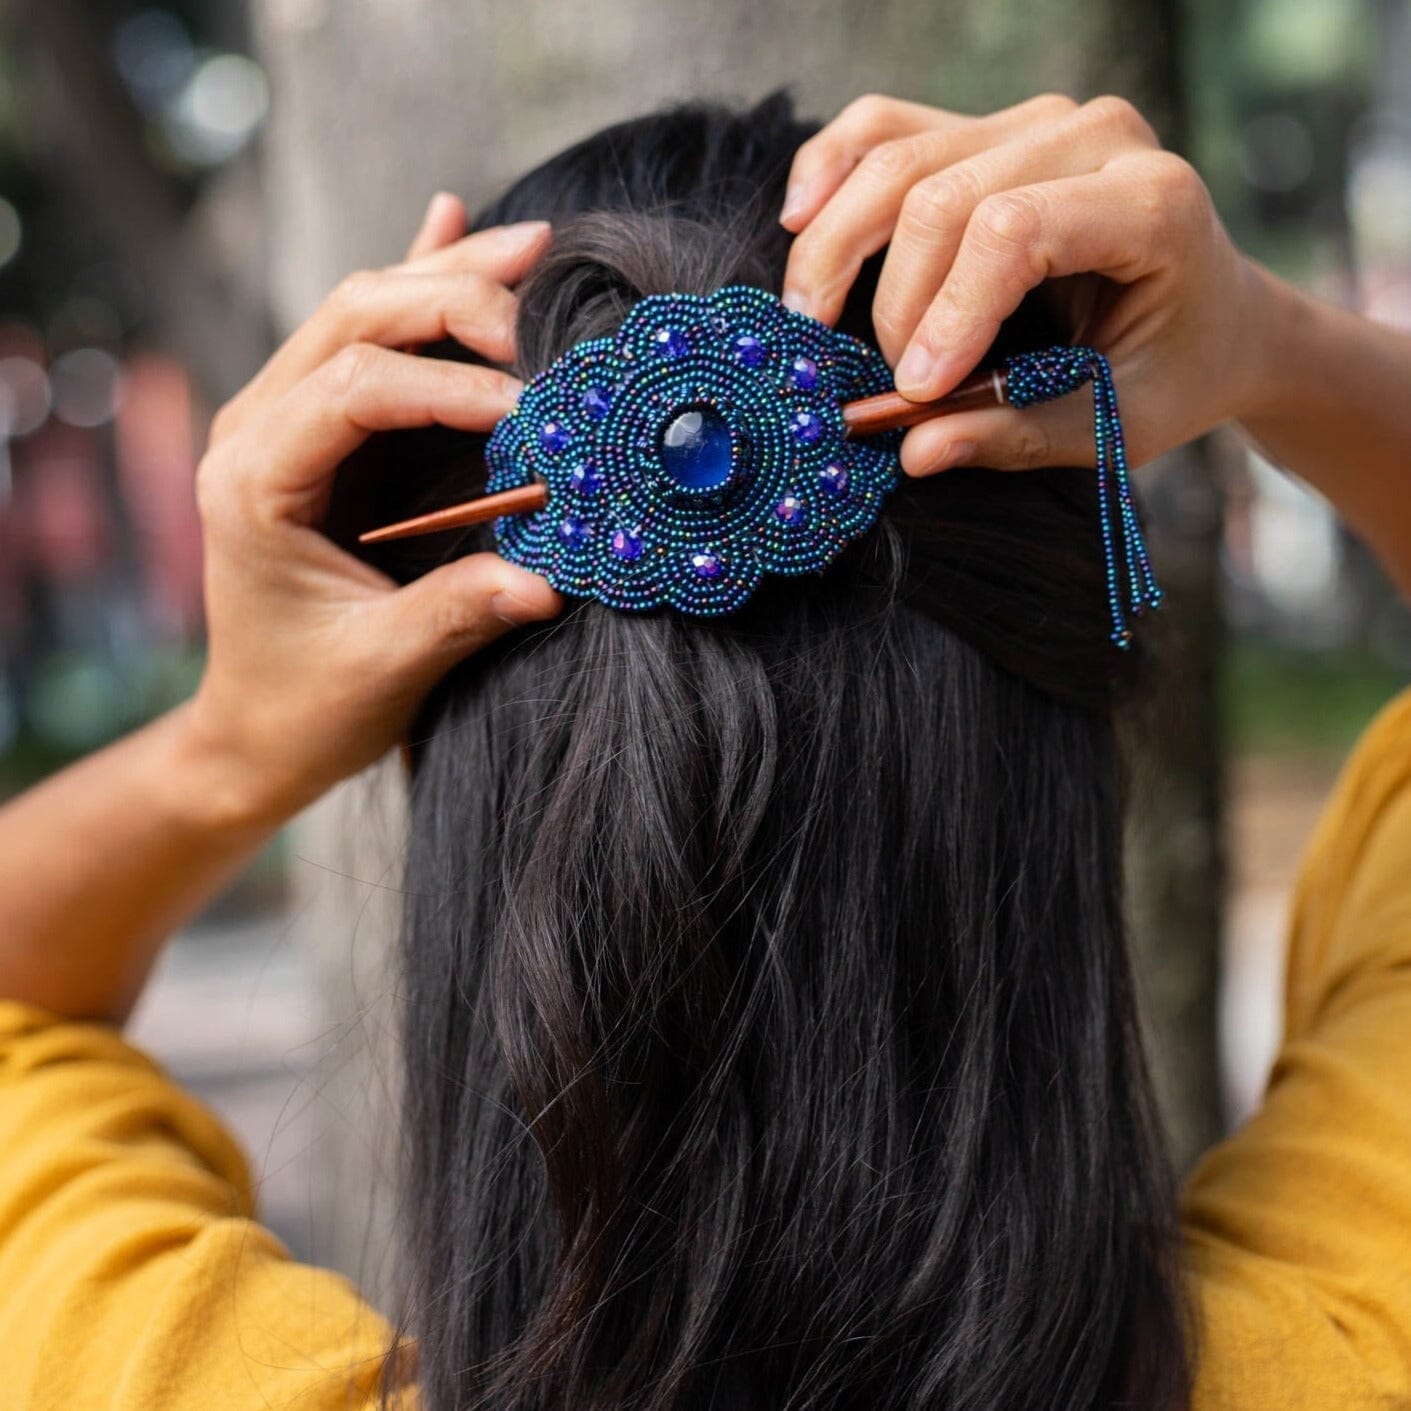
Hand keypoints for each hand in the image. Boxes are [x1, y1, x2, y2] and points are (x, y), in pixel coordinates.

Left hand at [186, 195, 562, 826]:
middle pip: (355, 316)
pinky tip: (451, 226)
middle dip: (452, 299)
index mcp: (254, 478)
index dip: (451, 386)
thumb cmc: (307, 705)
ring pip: (362, 311)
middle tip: (544, 307)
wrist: (256, 731)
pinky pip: (367, 339)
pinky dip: (416, 288)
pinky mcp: (318, 431)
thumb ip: (459, 614)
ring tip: (531, 246)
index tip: (533, 415)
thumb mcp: (383, 667)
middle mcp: (256, 429)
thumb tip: (552, 580)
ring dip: (445, 277)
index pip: (357, 387)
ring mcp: (283, 421)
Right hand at [780, 93, 1271, 474]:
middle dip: (894, 303)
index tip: (916, 394)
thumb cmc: (1171, 374)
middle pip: (942, 195)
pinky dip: (833, 170)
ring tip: (809, 320)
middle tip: (884, 386)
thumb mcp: (1112, 425)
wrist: (1212, 315)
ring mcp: (1037, 122)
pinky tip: (800, 220)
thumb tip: (915, 451)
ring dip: (837, 245)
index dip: (946, 313)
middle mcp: (1095, 136)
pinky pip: (887, 129)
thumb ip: (1017, 435)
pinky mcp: (987, 127)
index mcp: (1150, 203)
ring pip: (899, 158)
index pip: (1014, 231)